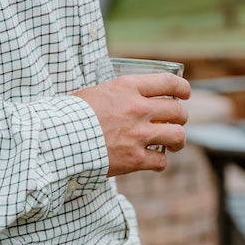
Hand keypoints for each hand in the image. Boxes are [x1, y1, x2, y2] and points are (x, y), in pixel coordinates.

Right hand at [73, 71, 189, 175]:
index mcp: (128, 88)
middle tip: (176, 122)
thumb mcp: (96, 92)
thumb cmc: (71, 114)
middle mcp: (138, 109)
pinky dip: (159, 162)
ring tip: (173, 144)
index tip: (185, 94)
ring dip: (178, 141)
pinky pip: (160, 161)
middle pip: (178, 111)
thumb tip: (125, 98)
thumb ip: (117, 94)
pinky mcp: (135, 159)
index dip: (182, 88)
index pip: (169, 82)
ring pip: (177, 136)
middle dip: (181, 117)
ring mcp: (139, 135)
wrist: (59, 138)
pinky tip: (152, 161)